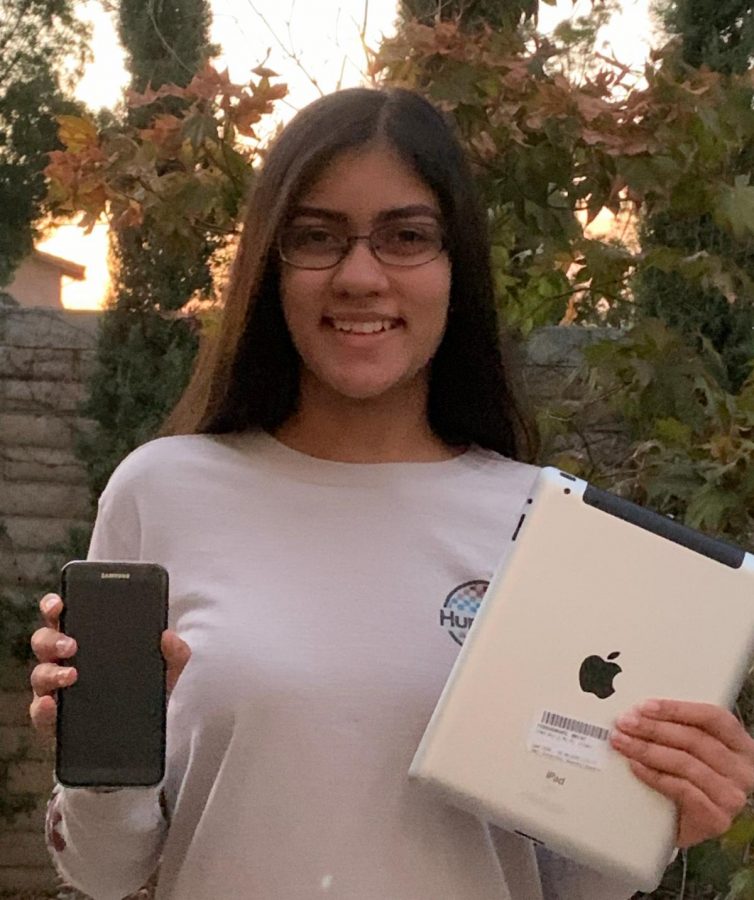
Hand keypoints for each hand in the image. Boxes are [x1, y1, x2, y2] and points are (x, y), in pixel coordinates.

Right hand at [29, 592, 191, 735]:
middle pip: (43, 641)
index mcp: (86, 640)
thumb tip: (168, 637)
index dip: (54, 606)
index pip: (62, 616)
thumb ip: (174, 651)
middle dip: (53, 639)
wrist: (140, 733)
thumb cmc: (143, 689)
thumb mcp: (164, 668)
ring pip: (39, 674)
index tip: (59, 604)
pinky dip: (42, 708)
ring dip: (51, 672)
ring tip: (72, 675)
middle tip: (72, 645)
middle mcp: (64, 660)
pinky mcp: (54, 719)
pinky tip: (52, 705)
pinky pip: (39, 712)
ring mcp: (55, 689)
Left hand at [611, 699, 753, 846]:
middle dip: (653, 728)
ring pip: (686, 763)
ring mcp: (732, 796)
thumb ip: (675, 729)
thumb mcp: (688, 750)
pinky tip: (635, 766)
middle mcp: (742, 770)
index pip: (713, 717)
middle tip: (625, 723)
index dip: (677, 709)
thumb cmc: (686, 779)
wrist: (686, 826)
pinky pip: (681, 789)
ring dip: (647, 750)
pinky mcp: (717, 819)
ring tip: (623, 742)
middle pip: (695, 739)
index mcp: (739, 745)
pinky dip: (653, 775)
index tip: (645, 706)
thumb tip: (639, 711)